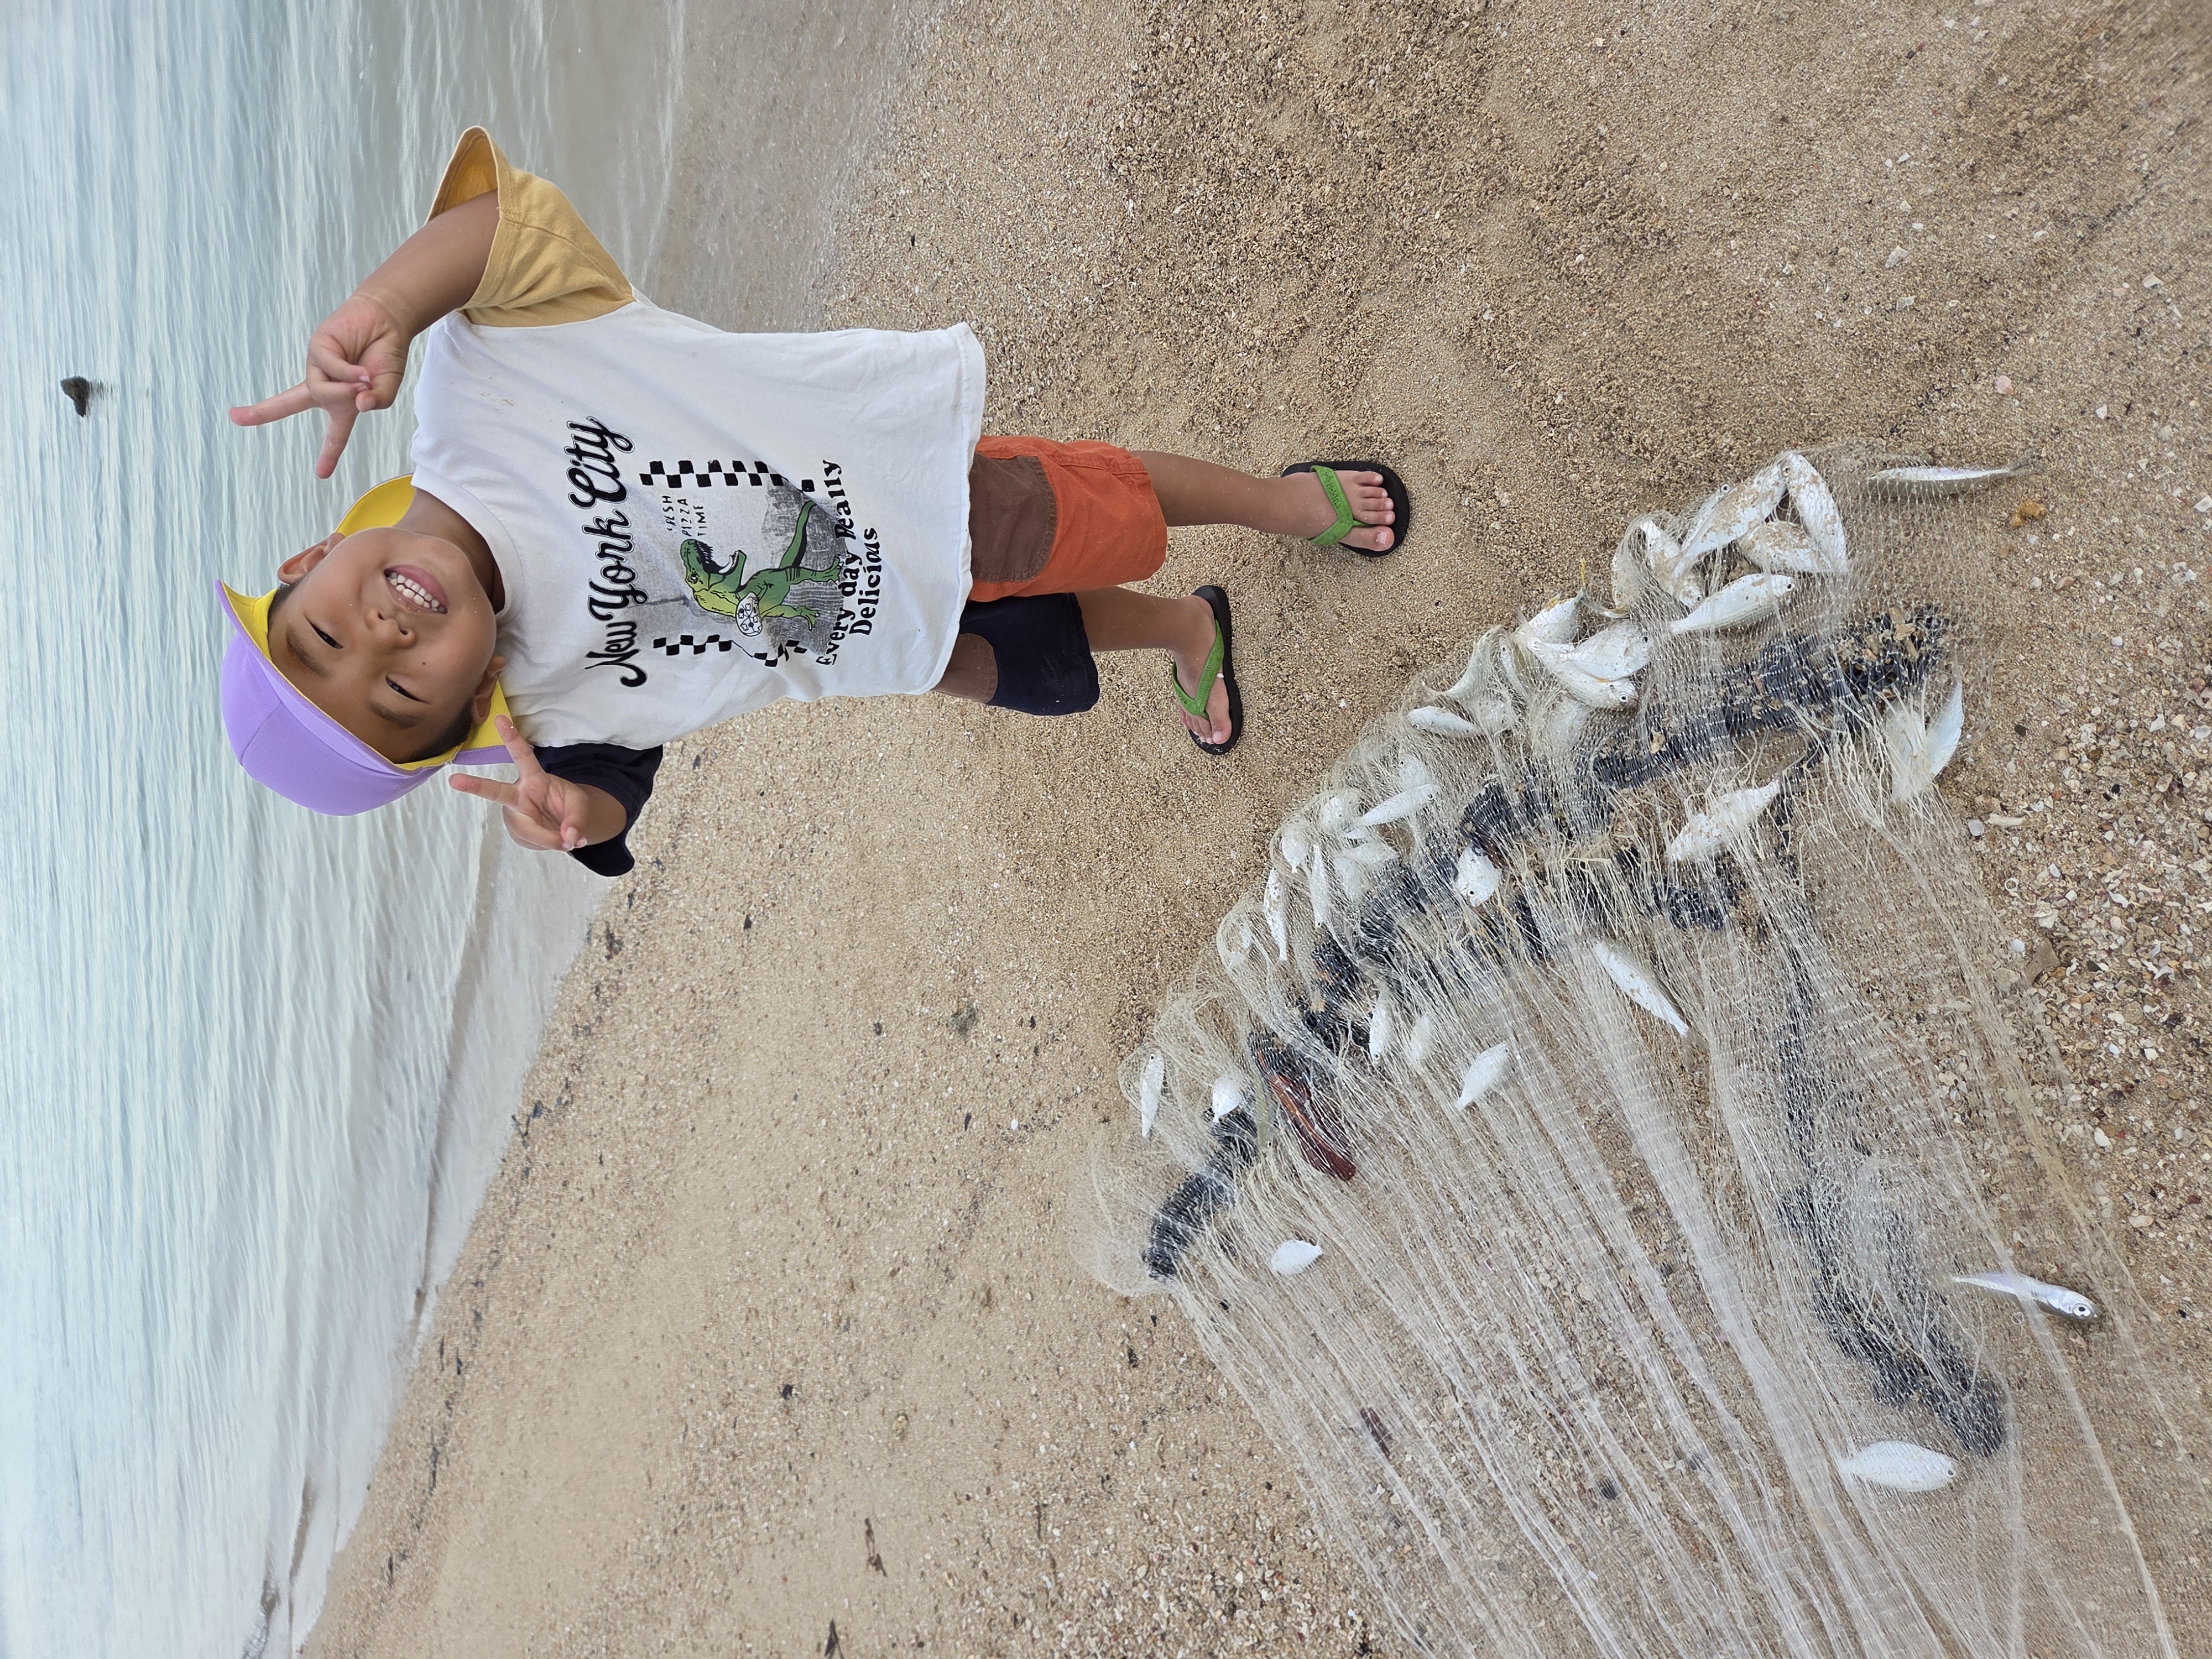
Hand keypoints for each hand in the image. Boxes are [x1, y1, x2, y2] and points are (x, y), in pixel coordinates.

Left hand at [229, 290, 412, 477]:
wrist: (387, 320)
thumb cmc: (385, 355)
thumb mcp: (387, 388)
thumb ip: (378, 402)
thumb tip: (359, 404)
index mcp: (342, 402)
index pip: (335, 433)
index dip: (330, 454)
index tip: (322, 474)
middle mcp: (325, 386)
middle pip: (288, 403)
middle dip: (261, 412)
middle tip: (234, 418)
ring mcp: (318, 367)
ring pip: (319, 391)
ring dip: (342, 391)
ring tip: (366, 381)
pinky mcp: (317, 348)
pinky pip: (326, 368)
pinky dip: (346, 373)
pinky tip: (363, 371)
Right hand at [447, 716, 596, 851]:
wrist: (564, 824)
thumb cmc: (568, 805)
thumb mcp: (580, 806)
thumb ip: (577, 819)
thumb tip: (568, 838)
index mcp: (534, 778)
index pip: (523, 756)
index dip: (512, 738)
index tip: (500, 718)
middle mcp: (517, 795)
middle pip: (495, 791)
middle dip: (474, 786)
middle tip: (453, 780)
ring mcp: (513, 815)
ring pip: (529, 831)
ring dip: (552, 838)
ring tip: (566, 835)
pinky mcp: (516, 832)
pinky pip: (535, 843)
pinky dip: (551, 843)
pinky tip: (553, 837)